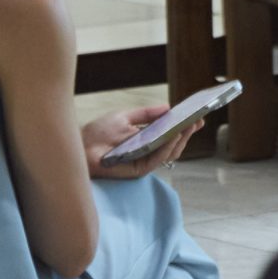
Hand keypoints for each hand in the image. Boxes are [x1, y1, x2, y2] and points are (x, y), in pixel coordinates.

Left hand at [81, 104, 198, 178]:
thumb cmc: (97, 133)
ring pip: (170, 153)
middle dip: (187, 132)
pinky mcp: (137, 170)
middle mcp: (147, 153)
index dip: (185, 127)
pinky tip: (173, 136)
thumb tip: (168, 108)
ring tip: (189, 125)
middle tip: (197, 119)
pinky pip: (157, 160)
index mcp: (146, 141)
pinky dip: (167, 148)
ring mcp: (143, 162)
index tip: (198, 116)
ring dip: (181, 139)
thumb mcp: (125, 117)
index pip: (171, 135)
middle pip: (174, 145)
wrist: (79, 145)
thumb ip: (146, 114)